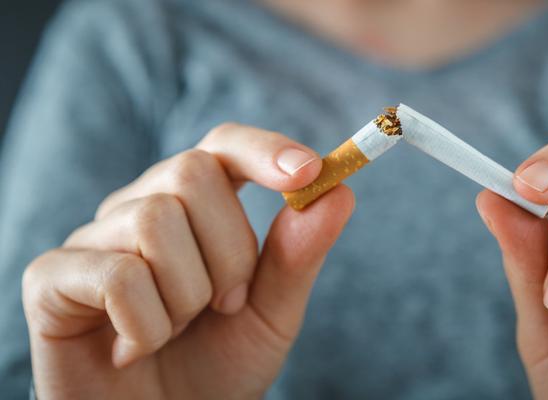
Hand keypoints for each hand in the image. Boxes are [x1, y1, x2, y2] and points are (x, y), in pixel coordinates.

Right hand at [23, 124, 353, 398]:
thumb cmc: (216, 367)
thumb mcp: (271, 313)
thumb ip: (298, 255)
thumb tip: (339, 192)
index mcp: (194, 208)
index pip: (223, 146)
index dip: (263, 149)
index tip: (310, 171)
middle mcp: (139, 209)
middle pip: (192, 173)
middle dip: (230, 252)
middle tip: (226, 306)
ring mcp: (93, 241)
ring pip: (155, 221)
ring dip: (188, 295)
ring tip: (178, 330)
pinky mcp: (51, 279)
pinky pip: (116, 275)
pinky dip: (146, 326)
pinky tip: (134, 350)